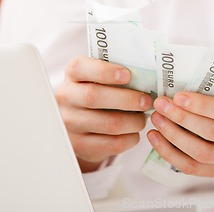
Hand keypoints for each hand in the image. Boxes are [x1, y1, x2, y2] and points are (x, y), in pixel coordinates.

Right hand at [56, 55, 152, 171]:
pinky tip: (134, 132)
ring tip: (143, 118)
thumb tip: (146, 75)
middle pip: (94, 97)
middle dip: (126, 99)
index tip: (128, 75)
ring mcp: (69, 123)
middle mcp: (66, 97)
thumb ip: (115, 72)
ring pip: (107, 123)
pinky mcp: (79, 145)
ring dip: (132, 121)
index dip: (105, 71)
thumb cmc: (96, 90)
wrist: (77, 118)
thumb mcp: (97, 76)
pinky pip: (110, 144)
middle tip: (146, 101)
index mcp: (72, 73)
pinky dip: (129, 138)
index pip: (81, 68)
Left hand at [147, 88, 213, 176]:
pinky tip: (156, 138)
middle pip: (212, 133)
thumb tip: (180, 77)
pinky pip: (193, 168)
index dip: (201, 105)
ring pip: (201, 153)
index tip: (178, 96)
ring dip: (173, 136)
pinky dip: (170, 153)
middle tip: (161, 104)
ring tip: (157, 119)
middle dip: (181, 118)